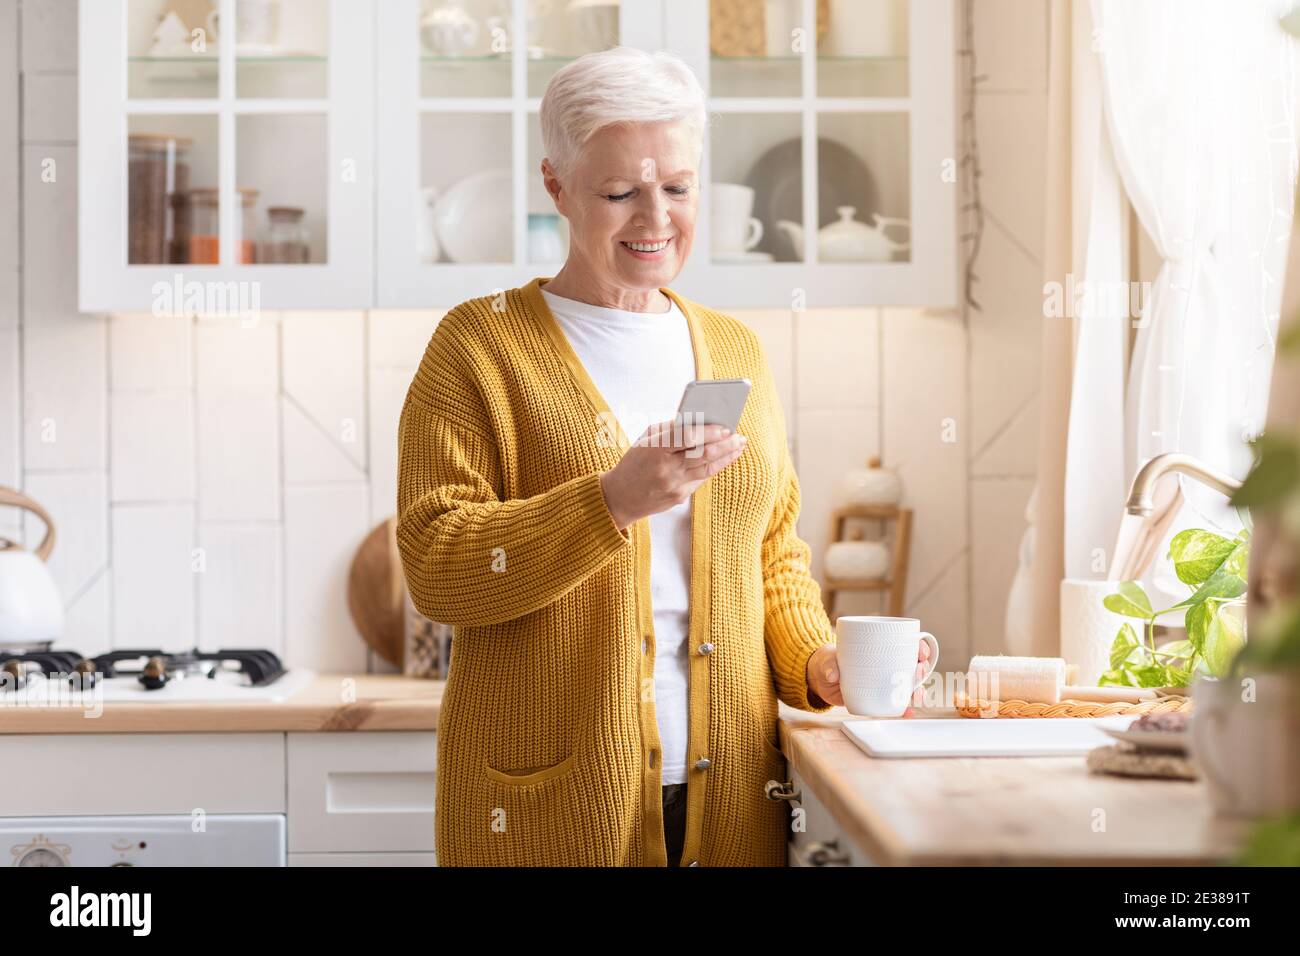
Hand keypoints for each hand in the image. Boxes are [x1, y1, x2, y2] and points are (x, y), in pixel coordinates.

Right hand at [599, 420, 746, 530]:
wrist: (619, 497)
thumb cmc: (635, 461)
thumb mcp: (646, 439)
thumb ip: (671, 429)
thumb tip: (702, 421)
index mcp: (655, 449)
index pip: (688, 437)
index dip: (709, 431)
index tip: (725, 426)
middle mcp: (666, 468)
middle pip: (703, 454)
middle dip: (725, 444)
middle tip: (739, 436)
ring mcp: (674, 485)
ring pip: (708, 469)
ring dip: (727, 456)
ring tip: (738, 446)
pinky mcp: (679, 497)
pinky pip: (701, 479)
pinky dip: (715, 467)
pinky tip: (725, 458)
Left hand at [806, 639, 932, 715]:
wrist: (820, 678)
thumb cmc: (827, 660)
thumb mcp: (827, 658)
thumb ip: (829, 664)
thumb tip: (833, 675)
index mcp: (880, 648)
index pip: (906, 644)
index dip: (919, 647)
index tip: (921, 652)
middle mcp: (886, 665)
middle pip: (911, 665)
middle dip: (921, 669)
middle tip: (919, 672)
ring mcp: (883, 682)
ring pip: (907, 685)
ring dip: (918, 690)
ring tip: (918, 695)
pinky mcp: (877, 698)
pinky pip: (894, 703)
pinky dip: (903, 708)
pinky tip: (908, 712)